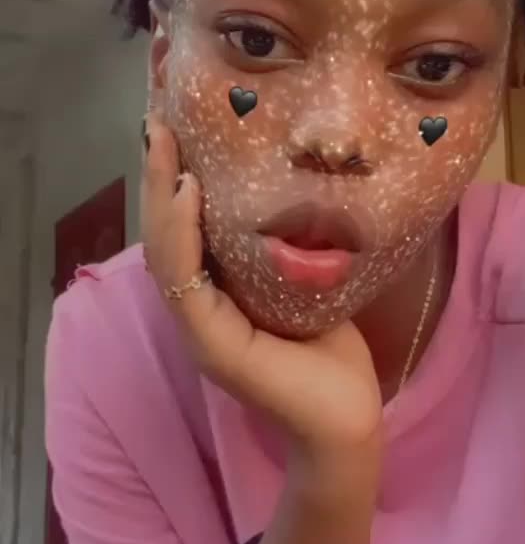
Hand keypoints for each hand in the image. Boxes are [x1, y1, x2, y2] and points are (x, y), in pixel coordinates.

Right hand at [141, 114, 382, 454]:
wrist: (347, 421)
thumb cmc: (333, 357)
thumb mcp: (306, 285)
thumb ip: (285, 249)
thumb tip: (290, 188)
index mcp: (216, 298)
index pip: (181, 233)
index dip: (172, 183)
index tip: (176, 129)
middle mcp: (198, 311)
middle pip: (163, 236)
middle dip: (158, 177)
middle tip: (157, 121)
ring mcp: (200, 330)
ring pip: (165, 253)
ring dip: (161, 196)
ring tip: (164, 144)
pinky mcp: (213, 345)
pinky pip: (187, 283)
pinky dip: (183, 235)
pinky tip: (188, 193)